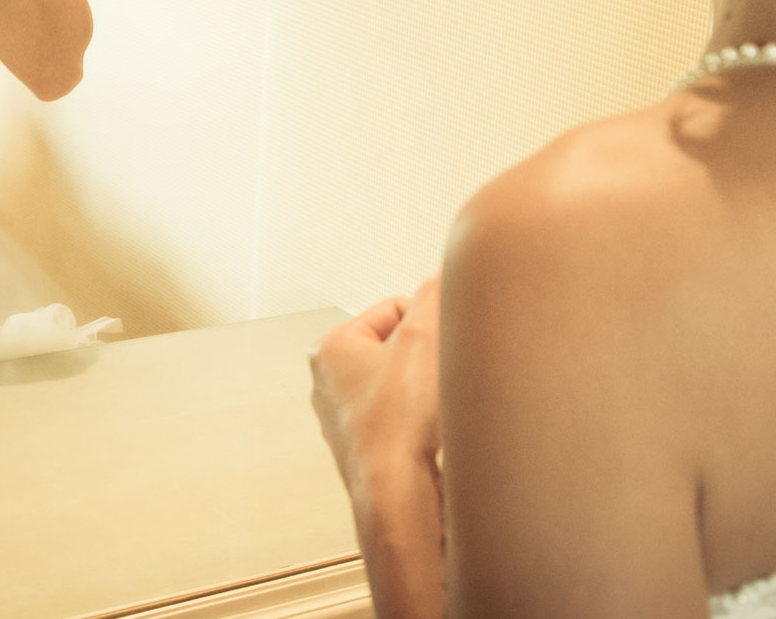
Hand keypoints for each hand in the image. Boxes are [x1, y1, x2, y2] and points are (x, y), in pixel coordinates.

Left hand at [309, 273, 442, 503]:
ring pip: (406, 385)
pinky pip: (407, 420)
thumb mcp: (425, 336)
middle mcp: (330, 386)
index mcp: (330, 349)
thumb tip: (445, 276)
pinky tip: (433, 434)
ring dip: (429, 391)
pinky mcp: (370, 451)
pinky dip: (425, 423)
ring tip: (435, 409)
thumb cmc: (399, 425)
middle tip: (438, 376)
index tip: (439, 345)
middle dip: (428, 358)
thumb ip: (437, 293)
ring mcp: (347, 422)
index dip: (428, 323)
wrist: (400, 498)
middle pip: (400, 347)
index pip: (395, 308)